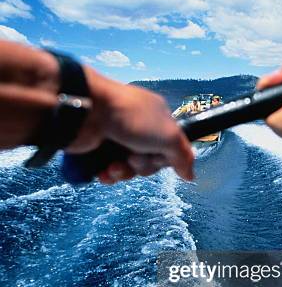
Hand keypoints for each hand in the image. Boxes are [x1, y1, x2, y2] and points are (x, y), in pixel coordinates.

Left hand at [68, 66, 193, 183]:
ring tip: (115, 165)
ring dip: (124, 172)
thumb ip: (183, 156)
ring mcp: (117, 137)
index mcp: (157, 117)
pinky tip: (104, 171)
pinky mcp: (97, 149)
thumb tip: (190, 175)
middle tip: (134, 157)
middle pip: (150, 161)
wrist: (87, 111)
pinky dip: (108, 175)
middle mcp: (138, 126)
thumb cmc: (131, 117)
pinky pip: (109, 171)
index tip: (160, 157)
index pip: (170, 148)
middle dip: (143, 166)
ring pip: (129, 169)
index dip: (166, 158)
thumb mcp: (169, 135)